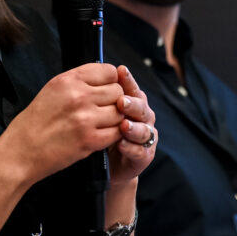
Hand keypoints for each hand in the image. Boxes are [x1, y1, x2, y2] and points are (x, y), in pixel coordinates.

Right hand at [0, 63, 125, 183]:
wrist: (21, 151)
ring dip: (114, 118)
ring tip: (100, 123)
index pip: (110, 71)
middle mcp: (79, 96)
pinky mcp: (90, 140)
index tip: (106, 89)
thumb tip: (105, 76)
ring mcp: (85, 118)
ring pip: (120, 112)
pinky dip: (112, 135)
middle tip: (102, 109)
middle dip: (114, 100)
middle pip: (118, 91)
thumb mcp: (53, 89)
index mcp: (69, 80)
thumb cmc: (35, 122)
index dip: (111, 81)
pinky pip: (117, 132)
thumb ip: (79, 80)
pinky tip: (100, 135)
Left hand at [108, 65, 156, 184]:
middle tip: (121, 102)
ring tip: (123, 126)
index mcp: (133, 101)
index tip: (120, 71)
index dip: (127, 80)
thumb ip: (99, 95)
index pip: (131, 87)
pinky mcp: (145, 155)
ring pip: (144, 129)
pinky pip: (140, 151)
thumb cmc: (101, 132)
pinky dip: (131, 147)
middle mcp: (143, 116)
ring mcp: (146, 136)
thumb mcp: (97, 110)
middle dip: (132, 103)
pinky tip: (122, 145)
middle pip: (141, 106)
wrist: (107, 163)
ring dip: (134, 127)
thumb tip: (90, 73)